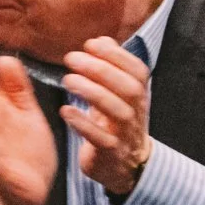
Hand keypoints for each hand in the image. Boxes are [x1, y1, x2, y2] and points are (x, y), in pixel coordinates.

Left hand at [62, 38, 154, 197]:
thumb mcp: (116, 94)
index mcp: (137, 96)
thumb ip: (110, 67)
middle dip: (101, 70)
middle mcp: (136, 113)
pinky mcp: (111, 153)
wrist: (126, 165)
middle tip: (72, 58)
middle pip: (130, 88)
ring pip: (118, 112)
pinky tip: (66, 111)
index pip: (138, 71)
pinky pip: (102, 139)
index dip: (117, 55)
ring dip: (93, 92)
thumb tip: (101, 39)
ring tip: (68, 80)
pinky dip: (84, 124)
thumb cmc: (115, 121)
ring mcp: (126, 134)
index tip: (91, 44)